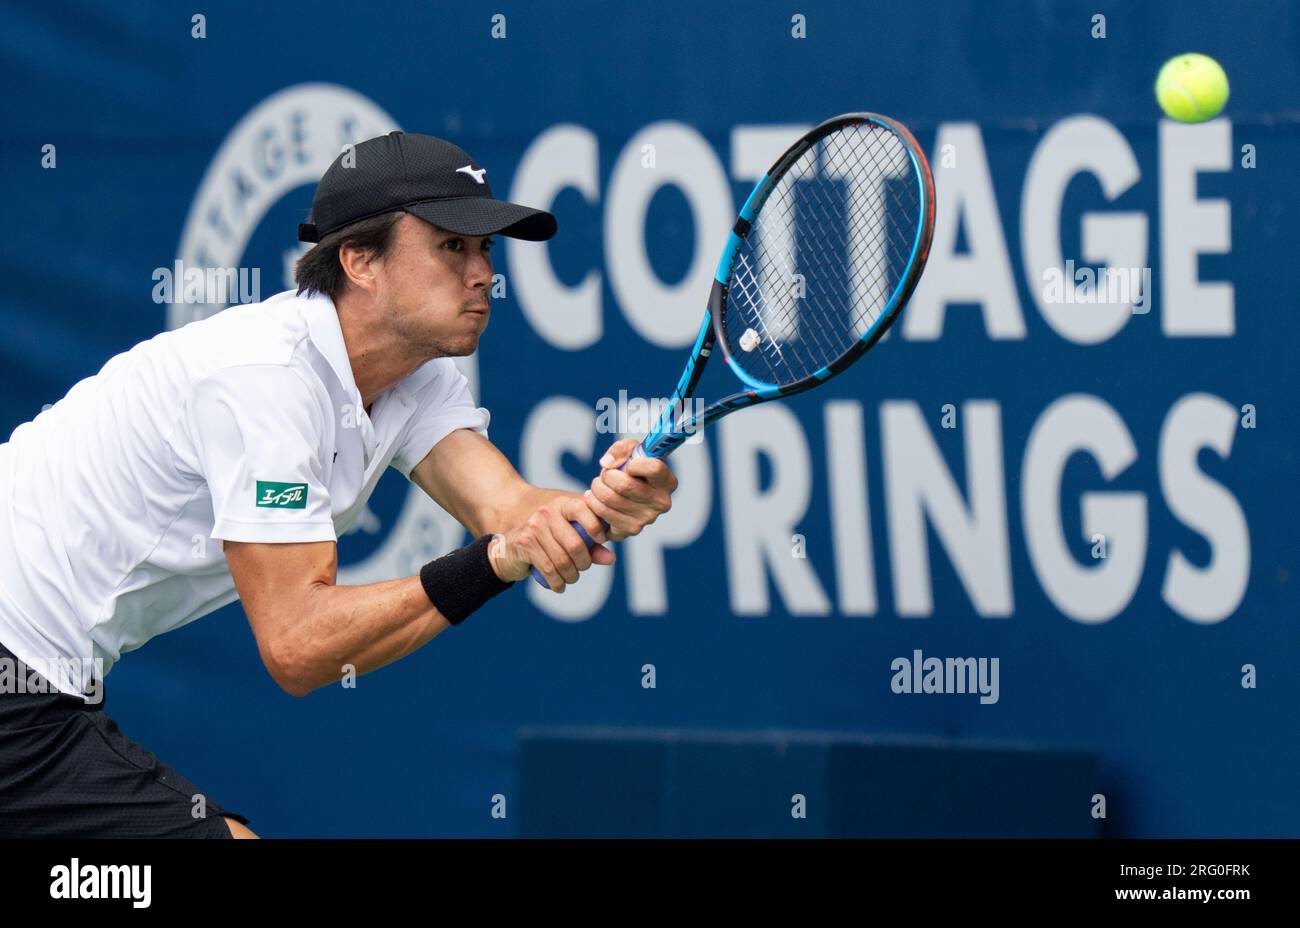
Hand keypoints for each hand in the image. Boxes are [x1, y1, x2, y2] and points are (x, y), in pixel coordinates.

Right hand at [487, 496, 614, 591]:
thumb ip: (591, 545)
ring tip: (571, 578)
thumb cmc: (547, 538)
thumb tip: (610, 559)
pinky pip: (548, 569)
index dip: (596, 528)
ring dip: (571, 576)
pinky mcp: (524, 543)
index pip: (584, 509)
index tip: (600, 540)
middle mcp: (547, 512)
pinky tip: (559, 585)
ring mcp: (533, 526)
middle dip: (584, 563)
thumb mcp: (570, 534)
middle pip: (575, 544)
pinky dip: (557, 582)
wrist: (509, 544)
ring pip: (562, 560)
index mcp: (562, 503)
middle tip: (583, 567)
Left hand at [584, 438, 676, 541]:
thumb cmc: (632, 469)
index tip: (628, 464)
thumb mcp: (632, 451)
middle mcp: (662, 502)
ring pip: (610, 498)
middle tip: (605, 474)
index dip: (635, 464)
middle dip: (607, 475)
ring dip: (596, 487)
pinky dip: (593, 502)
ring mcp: (647, 518)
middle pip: (625, 485)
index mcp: (667, 481)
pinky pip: (603, 512)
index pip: (654, 468)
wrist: (627, 496)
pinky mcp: (631, 529)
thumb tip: (607, 464)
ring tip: (597, 483)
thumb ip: (622, 449)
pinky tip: (594, 497)